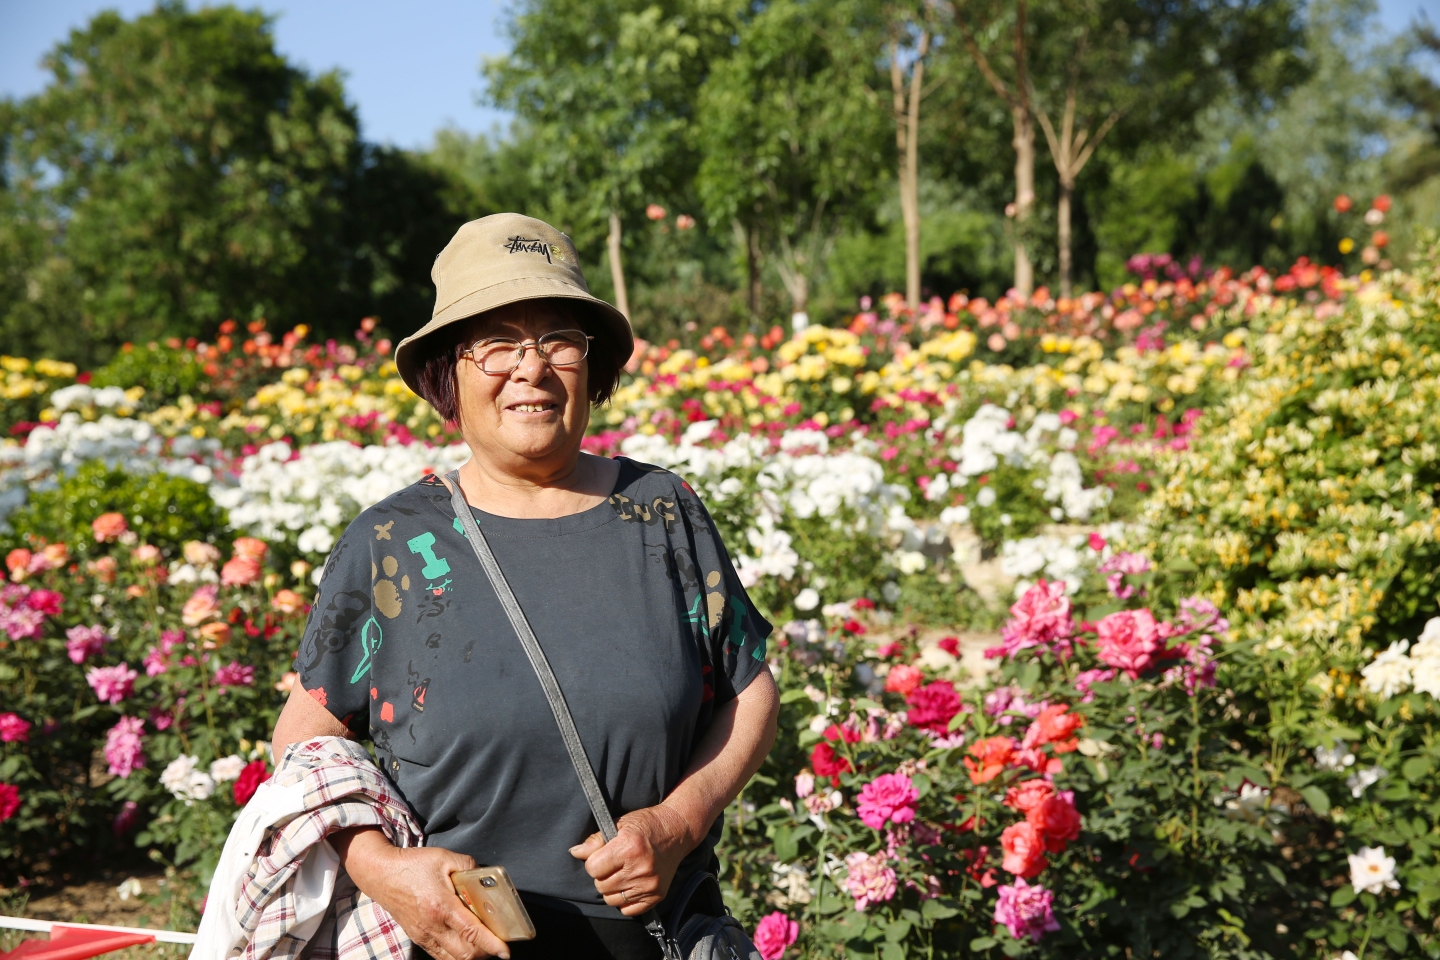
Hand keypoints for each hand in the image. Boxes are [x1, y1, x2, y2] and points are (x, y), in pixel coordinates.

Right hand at [337, 828, 510, 959]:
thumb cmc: (412, 865)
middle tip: (497, 942)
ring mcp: (423, 935)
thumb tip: (485, 877)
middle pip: (465, 953)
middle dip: (485, 952)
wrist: (380, 874)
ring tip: (483, 944)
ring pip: (452, 959)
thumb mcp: (444, 858)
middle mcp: (432, 926)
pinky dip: (455, 955)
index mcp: (442, 906)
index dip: (492, 944)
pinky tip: (464, 944)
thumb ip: (468, 867)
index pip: (472, 932)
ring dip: (471, 955)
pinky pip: (440, 955)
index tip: (506, 952)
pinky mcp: (417, 937)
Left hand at [569, 805, 695, 916]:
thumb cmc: (646, 825)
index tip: (603, 855)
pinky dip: (625, 900)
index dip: (594, 861)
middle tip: (614, 863)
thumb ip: (596, 840)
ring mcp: (650, 884)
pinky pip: (628, 910)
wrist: (677, 830)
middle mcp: (640, 868)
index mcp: (628, 847)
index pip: (593, 868)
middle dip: (603, 875)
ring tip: (622, 873)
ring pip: (612, 900)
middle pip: (601, 886)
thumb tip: (575, 852)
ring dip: (612, 889)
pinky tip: (631, 884)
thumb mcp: (619, 824)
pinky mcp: (657, 896)